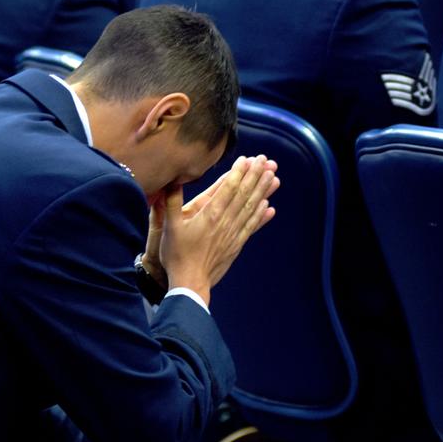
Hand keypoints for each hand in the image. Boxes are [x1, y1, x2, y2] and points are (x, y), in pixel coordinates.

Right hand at [160, 155, 279, 304]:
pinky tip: (269, 207)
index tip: (248, 159)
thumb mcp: (169, 227)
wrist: (190, 283)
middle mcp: (225, 222)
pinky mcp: (236, 245)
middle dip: (255, 176)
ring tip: (273, 177)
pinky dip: (261, 216)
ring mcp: (232, 234)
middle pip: (244, 194)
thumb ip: (170, 203)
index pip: (228, 188)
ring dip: (263, 192)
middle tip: (267, 161)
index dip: (239, 172)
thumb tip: (172, 181)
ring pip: (251, 208)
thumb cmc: (177, 255)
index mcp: (209, 215)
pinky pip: (251, 227)